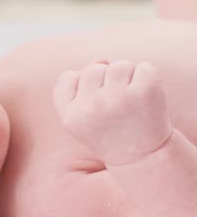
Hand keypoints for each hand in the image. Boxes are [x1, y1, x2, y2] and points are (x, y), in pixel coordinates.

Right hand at [53, 61, 172, 164]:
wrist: (143, 157)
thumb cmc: (111, 132)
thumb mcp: (86, 115)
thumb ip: (83, 85)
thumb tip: (101, 60)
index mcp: (70, 116)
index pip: (68, 78)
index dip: (81, 87)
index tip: (93, 107)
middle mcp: (91, 108)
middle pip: (94, 69)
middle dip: (106, 81)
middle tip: (117, 106)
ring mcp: (118, 99)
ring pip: (119, 65)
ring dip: (128, 78)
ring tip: (132, 101)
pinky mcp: (144, 91)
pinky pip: (143, 67)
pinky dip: (148, 78)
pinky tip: (146, 98)